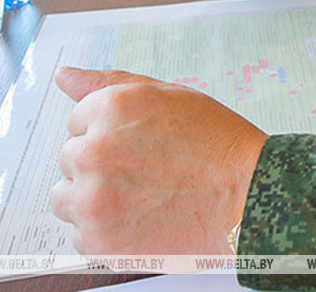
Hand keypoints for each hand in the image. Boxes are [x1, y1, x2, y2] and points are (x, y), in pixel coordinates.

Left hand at [50, 67, 267, 256]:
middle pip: (70, 159)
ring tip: (138, 199)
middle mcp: (93, 151)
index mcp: (107, 109)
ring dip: (93, 199)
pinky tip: (137, 222)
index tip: (138, 146)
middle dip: (100, 165)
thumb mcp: (163, 95)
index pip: (77, 122)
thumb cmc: (214, 146)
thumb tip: (64, 76)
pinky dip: (104, 233)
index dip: (110, 135)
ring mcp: (93, 198)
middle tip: (144, 173)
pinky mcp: (100, 240)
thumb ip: (106, 83)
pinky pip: (80, 235)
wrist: (250, 199)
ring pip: (66, 198)